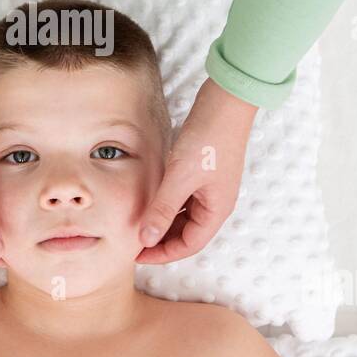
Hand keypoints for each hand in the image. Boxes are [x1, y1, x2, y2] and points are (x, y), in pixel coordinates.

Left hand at [136, 77, 257, 263]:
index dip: (163, 254)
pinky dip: (166, 204)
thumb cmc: (209, 138)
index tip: (137, 255)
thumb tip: (147, 239)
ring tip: (137, 223)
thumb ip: (163, 209)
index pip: (189, 245)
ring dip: (162, 222)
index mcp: (216, 210)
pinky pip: (182, 198)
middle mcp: (215, 203)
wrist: (225, 101)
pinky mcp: (202, 173)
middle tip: (132, 242)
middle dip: (161, 240)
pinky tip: (148, 200)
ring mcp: (209, 188)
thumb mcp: (181, 177)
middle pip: (186, 233)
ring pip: (183, 216)